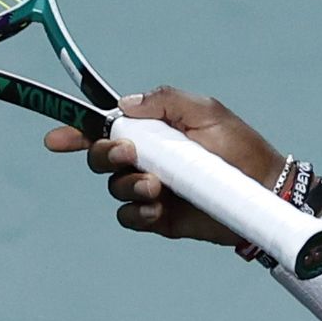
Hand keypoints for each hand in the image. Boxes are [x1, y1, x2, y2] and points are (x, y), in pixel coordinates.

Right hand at [43, 86, 287, 246]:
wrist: (265, 189)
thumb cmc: (240, 148)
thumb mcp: (206, 112)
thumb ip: (166, 102)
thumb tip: (124, 105)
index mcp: (152, 132)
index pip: (105, 130)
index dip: (76, 133)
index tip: (55, 139)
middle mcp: (146, 160)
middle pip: (100, 158)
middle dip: (104, 154)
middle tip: (129, 154)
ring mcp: (152, 191)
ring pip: (114, 188)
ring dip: (126, 184)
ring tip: (155, 185)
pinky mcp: (161, 219)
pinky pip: (131, 217)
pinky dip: (136, 212)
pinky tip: (156, 207)